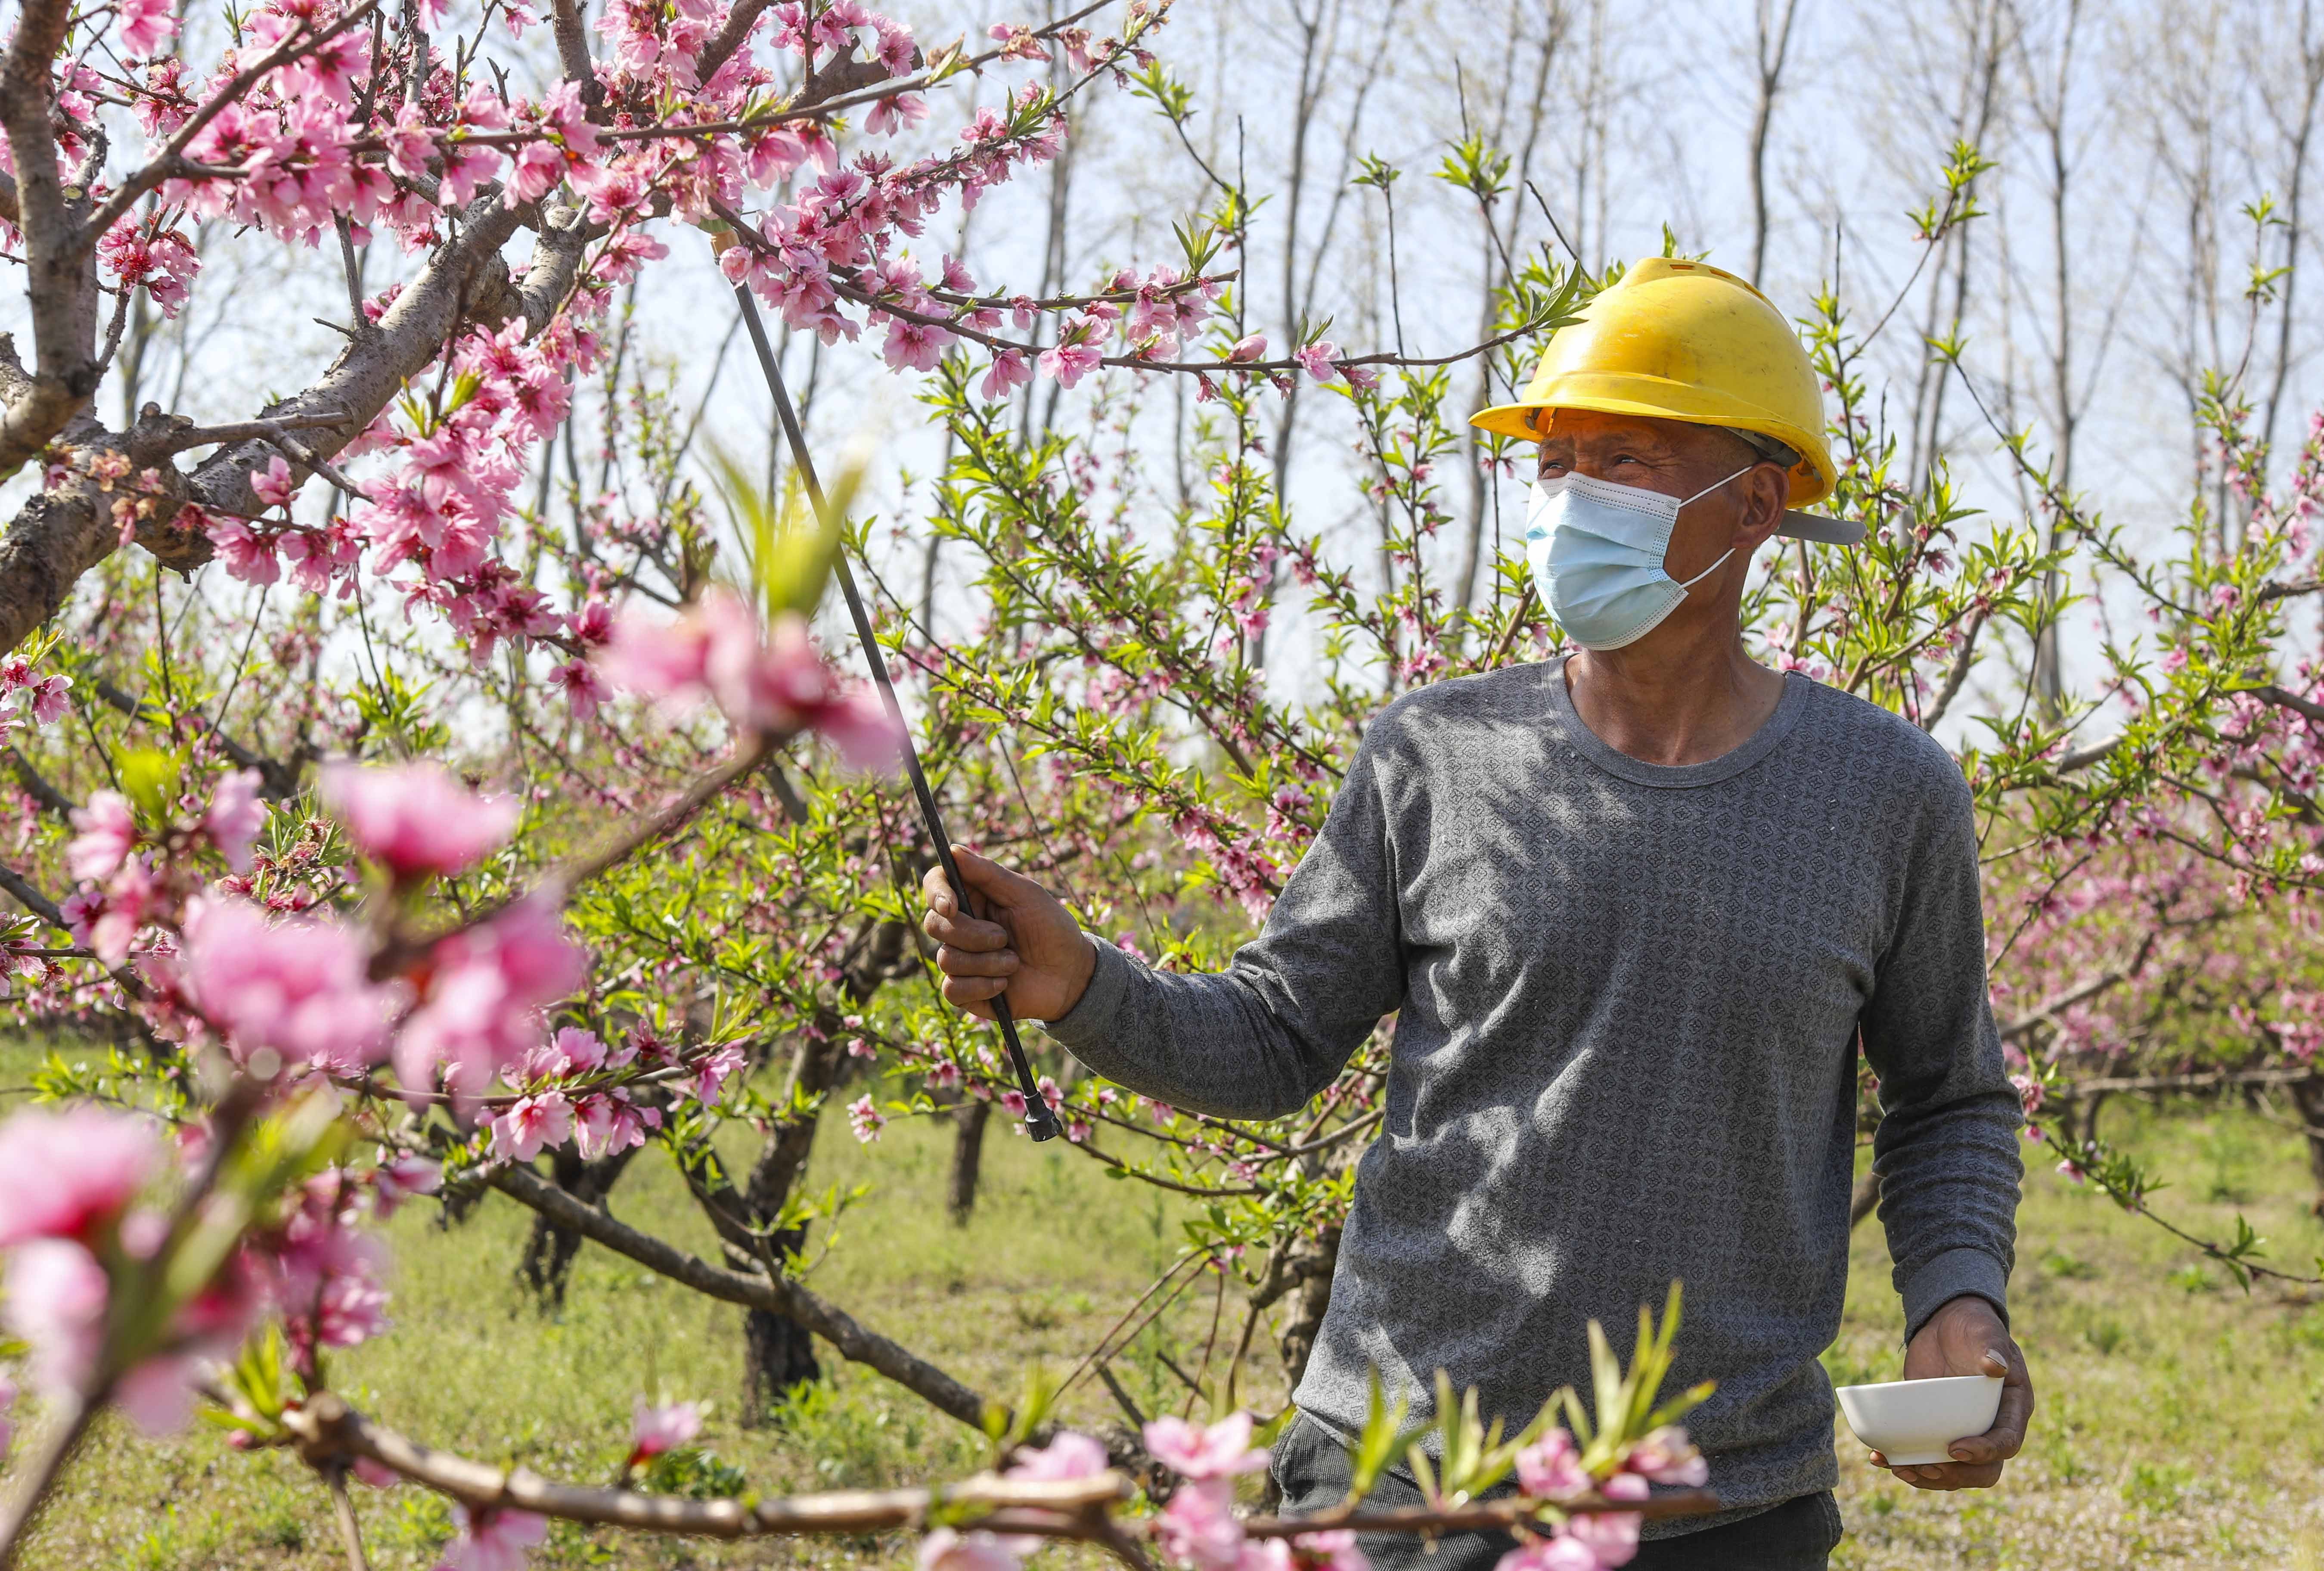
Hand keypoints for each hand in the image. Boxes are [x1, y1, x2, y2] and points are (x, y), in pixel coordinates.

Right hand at [919, 846, 1095, 1022]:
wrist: (1070, 975)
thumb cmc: (1051, 928)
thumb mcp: (1026, 895)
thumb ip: (989, 873)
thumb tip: (953, 850)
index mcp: (973, 897)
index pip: (936, 885)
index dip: (937, 894)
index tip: (951, 906)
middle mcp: (962, 927)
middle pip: (935, 924)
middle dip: (971, 934)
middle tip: (1004, 938)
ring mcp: (961, 959)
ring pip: (946, 959)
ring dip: (986, 962)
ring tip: (1014, 962)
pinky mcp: (965, 990)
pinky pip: (952, 989)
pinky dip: (982, 986)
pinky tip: (1004, 984)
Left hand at [1871, 1295, 2032, 1489]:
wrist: (1948, 1325)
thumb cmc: (1974, 1328)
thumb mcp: (1985, 1332)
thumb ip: (1992, 1346)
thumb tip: (1996, 1366)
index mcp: (2012, 1411)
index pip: (2006, 1443)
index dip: (1984, 1452)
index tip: (1955, 1448)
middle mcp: (1991, 1429)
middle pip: (1983, 1471)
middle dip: (1955, 1476)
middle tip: (1926, 1466)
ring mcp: (1963, 1433)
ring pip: (1953, 1472)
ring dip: (1928, 1477)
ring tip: (1899, 1468)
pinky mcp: (1936, 1430)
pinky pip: (1926, 1456)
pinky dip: (1905, 1462)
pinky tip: (1879, 1457)